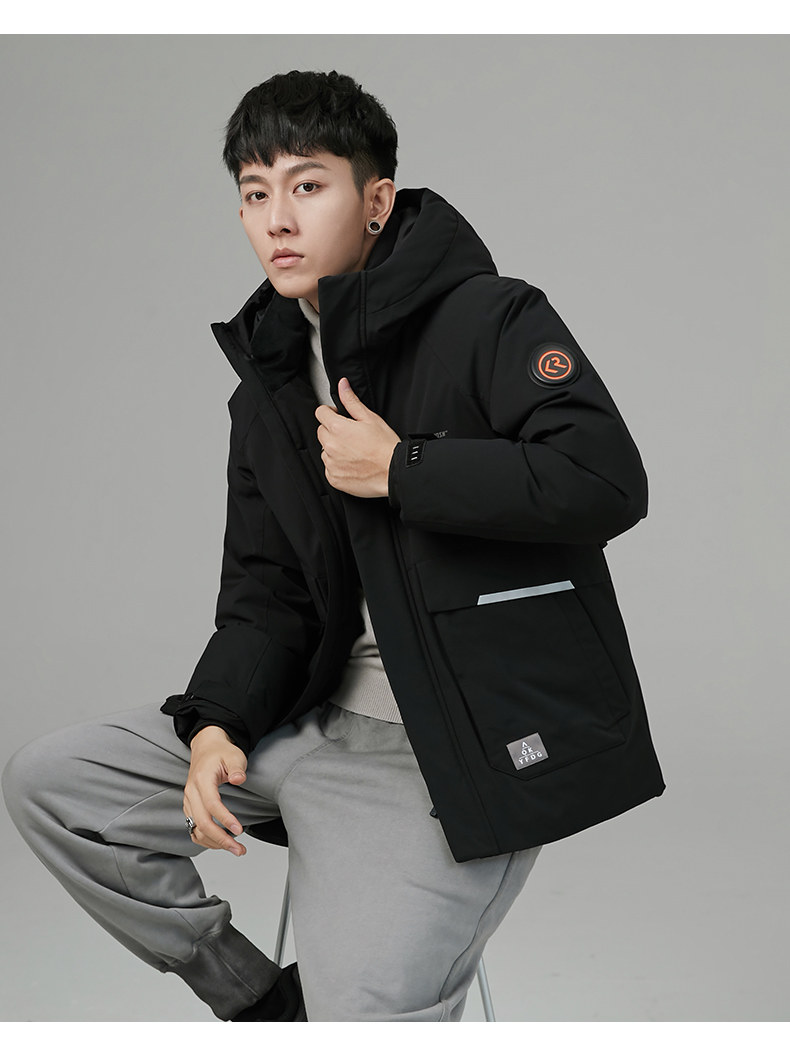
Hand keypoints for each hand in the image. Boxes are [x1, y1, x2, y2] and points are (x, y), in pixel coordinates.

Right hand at [183, 726, 247, 856]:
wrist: (206, 748)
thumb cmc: (221, 752)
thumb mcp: (234, 755)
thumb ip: (237, 767)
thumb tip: (239, 779)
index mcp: (202, 779)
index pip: (211, 804)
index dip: (224, 819)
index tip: (239, 830)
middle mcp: (191, 792)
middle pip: (202, 822)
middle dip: (221, 839)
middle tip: (239, 849)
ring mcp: (189, 801)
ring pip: (196, 830)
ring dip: (215, 843)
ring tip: (235, 849)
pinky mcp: (190, 808)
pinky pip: (193, 829)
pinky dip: (206, 840)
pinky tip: (221, 843)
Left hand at [315, 377, 399, 497]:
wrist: (394, 472)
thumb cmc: (385, 447)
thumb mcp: (370, 418)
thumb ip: (352, 401)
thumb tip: (343, 385)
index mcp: (338, 428)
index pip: (321, 413)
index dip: (330, 412)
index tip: (338, 416)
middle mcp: (331, 446)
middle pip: (322, 432)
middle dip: (332, 430)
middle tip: (351, 435)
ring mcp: (331, 464)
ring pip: (325, 450)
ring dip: (335, 449)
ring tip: (354, 451)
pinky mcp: (334, 478)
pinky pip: (329, 468)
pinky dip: (338, 465)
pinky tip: (353, 463)